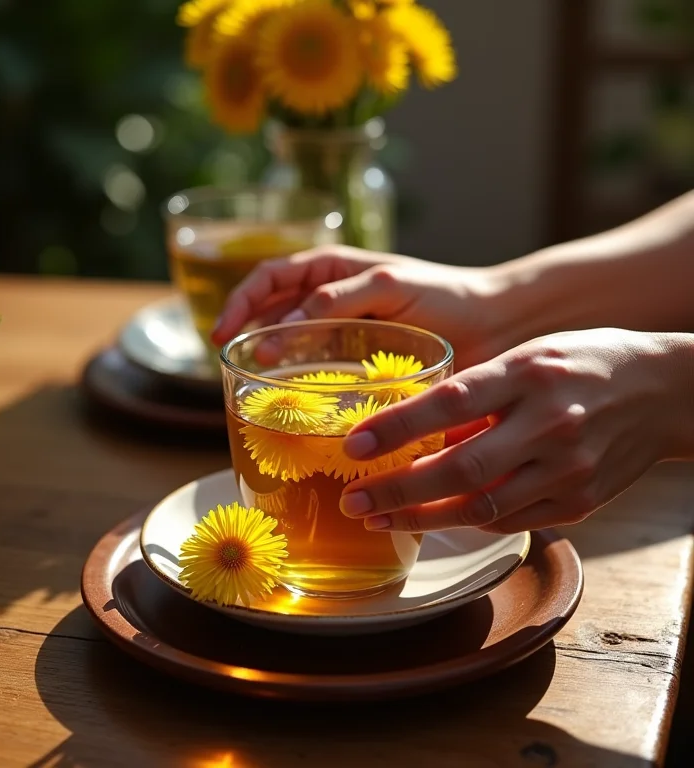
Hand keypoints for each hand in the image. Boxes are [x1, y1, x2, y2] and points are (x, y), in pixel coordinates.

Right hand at [211, 245, 504, 369]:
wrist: (490, 325)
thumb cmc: (445, 294)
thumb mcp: (389, 285)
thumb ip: (339, 298)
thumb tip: (287, 324)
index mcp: (334, 267)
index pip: (272, 276)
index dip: (242, 300)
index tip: (223, 331)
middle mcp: (331, 295)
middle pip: (271, 306)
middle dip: (244, 328)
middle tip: (228, 358)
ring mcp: (343, 328)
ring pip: (289, 337)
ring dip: (268, 352)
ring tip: (253, 378)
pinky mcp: (359, 358)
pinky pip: (317, 364)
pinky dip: (298, 374)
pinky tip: (291, 390)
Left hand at [338, 329, 693, 533]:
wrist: (665, 391)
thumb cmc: (582, 364)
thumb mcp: (527, 357)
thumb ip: (476, 393)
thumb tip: (414, 428)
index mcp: (529, 373)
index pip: (451, 402)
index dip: (397, 427)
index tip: (353, 446)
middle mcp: (550, 423)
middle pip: (461, 469)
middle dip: (398, 491)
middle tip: (353, 501)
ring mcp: (569, 469)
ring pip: (482, 508)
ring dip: (423, 518)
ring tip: (380, 518)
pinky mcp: (581, 502)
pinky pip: (510, 522)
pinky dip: (466, 522)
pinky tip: (433, 518)